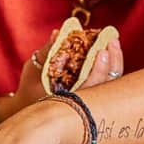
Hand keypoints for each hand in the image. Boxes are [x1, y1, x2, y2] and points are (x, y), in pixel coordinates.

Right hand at [0, 33, 123, 127]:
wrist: (30, 110)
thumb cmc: (29, 89)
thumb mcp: (33, 69)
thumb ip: (46, 52)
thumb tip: (58, 33)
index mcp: (67, 101)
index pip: (90, 88)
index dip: (99, 70)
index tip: (103, 51)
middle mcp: (82, 105)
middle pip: (107, 86)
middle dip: (113, 61)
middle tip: (112, 39)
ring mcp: (90, 102)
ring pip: (110, 85)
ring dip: (114, 62)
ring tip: (113, 42)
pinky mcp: (94, 97)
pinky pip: (107, 82)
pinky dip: (110, 67)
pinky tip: (109, 51)